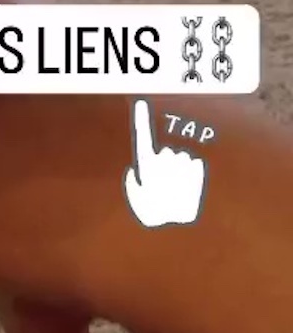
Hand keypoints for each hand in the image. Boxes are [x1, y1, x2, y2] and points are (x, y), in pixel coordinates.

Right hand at [123, 101, 207, 228]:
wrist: (177, 232)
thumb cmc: (154, 214)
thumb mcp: (136, 197)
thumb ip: (135, 180)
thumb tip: (139, 171)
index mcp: (145, 164)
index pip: (141, 135)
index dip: (140, 117)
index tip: (140, 100)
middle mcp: (163, 158)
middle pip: (165, 152)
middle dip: (166, 166)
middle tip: (165, 186)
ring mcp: (181, 161)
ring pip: (181, 158)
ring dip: (180, 171)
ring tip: (178, 190)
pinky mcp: (197, 167)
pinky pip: (194, 163)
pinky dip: (192, 175)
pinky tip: (188, 188)